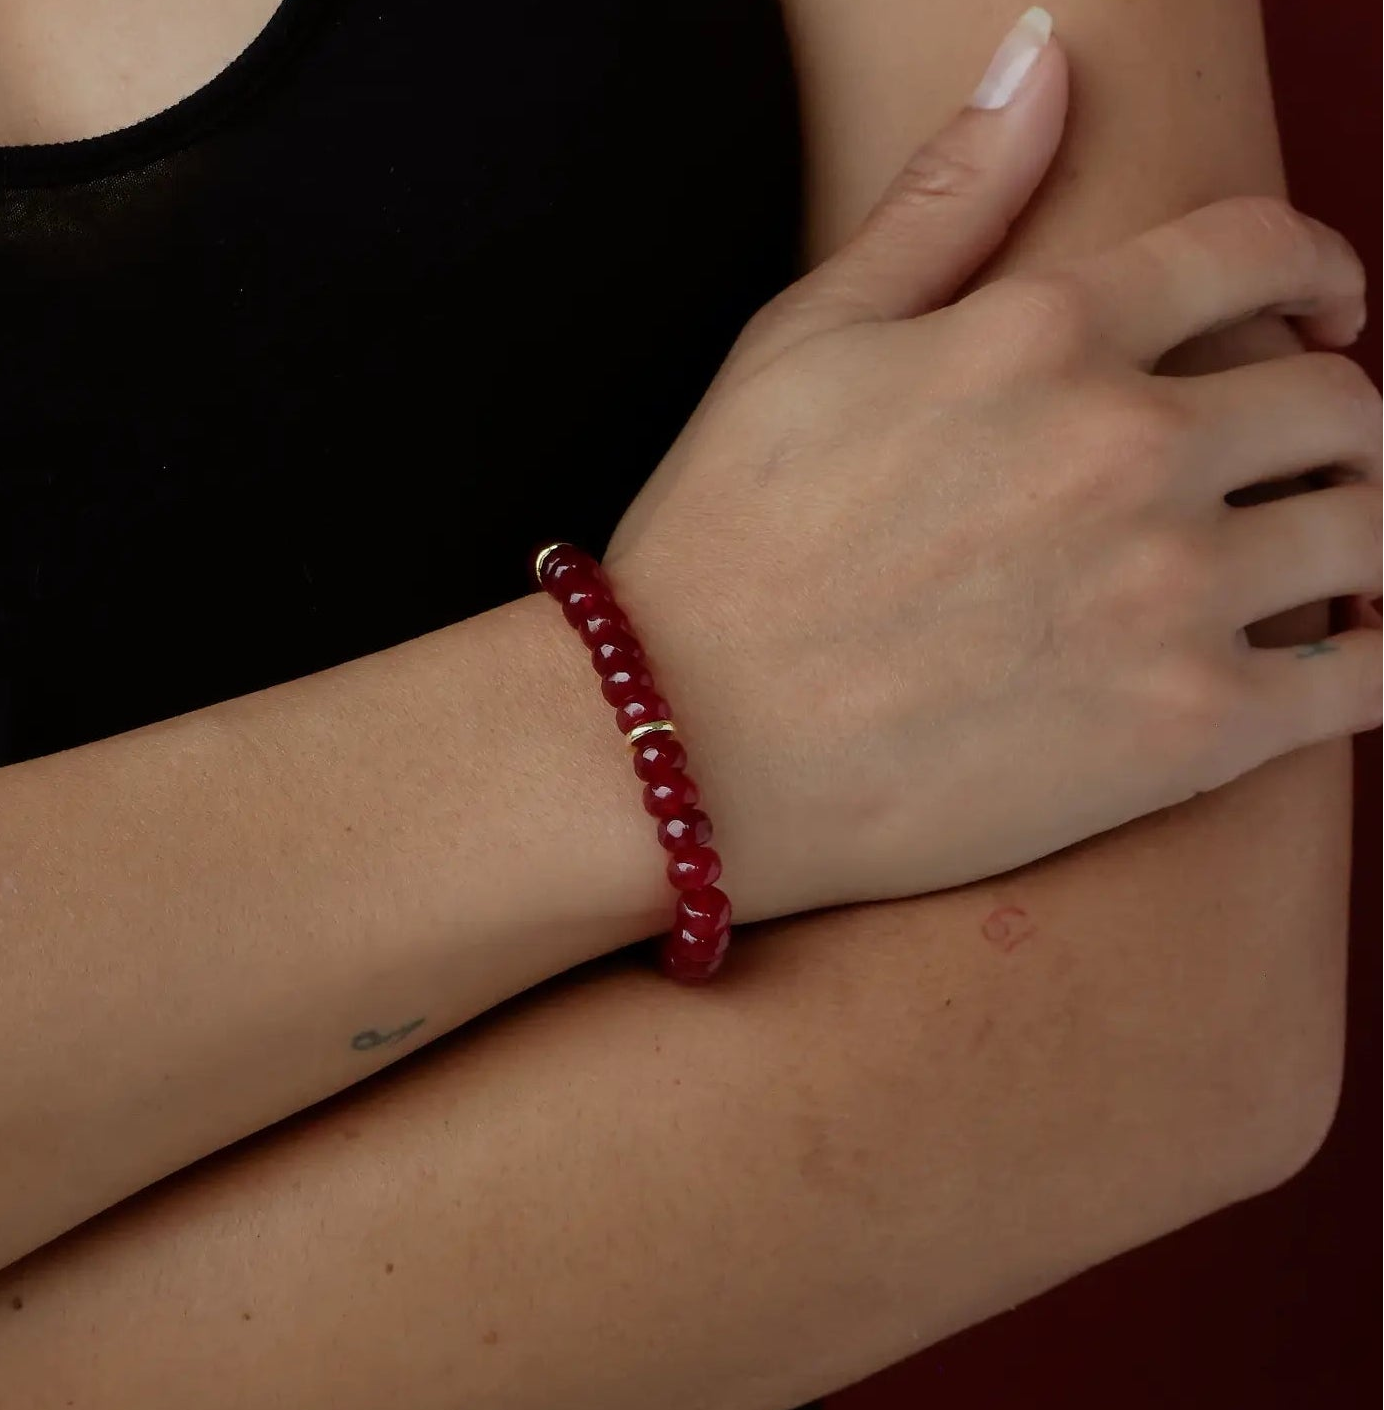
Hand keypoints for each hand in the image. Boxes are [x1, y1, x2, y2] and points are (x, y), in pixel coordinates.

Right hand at [605, 24, 1380, 920]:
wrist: (685, 749)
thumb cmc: (723, 548)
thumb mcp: (800, 343)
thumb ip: (941, 202)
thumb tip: (1042, 56)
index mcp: (1042, 333)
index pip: (1254, 252)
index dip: (1315, 264)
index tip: (1324, 305)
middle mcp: (1130, 443)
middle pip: (1337, 398)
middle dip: (1337, 416)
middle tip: (1309, 460)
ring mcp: (1169, 589)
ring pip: (1371, 527)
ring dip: (1361, 530)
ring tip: (1319, 561)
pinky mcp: (1188, 731)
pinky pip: (1367, 675)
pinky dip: (1378, 656)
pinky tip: (1337, 656)